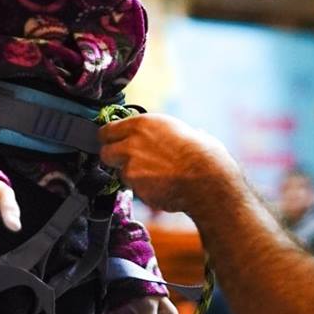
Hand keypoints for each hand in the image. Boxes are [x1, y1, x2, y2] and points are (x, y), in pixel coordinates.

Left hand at [100, 113, 239, 216]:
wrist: (207, 179)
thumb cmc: (203, 153)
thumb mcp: (184, 130)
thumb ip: (166, 132)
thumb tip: (182, 133)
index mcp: (142, 124)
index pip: (107, 130)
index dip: (111, 138)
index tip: (116, 143)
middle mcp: (131, 142)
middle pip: (105, 152)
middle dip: (114, 158)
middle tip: (129, 162)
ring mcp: (131, 166)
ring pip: (120, 172)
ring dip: (132, 175)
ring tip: (154, 176)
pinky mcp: (135, 186)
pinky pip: (133, 188)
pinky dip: (143, 189)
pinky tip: (160, 186)